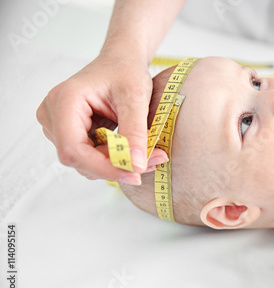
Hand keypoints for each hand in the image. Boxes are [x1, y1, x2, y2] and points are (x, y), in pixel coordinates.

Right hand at [36, 52, 167, 184]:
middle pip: (80, 159)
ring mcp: (59, 126)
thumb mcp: (135, 98)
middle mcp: (53, 115)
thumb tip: (137, 166)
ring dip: (118, 164)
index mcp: (64, 101)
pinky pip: (91, 156)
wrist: (122, 61)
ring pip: (87, 162)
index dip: (103, 167)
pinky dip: (115, 158)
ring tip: (151, 154)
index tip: (134, 173)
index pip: (73, 150)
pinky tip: (137, 151)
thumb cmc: (126, 71)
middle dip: (116, 166)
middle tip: (154, 161)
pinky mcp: (71, 133)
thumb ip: (135, 131)